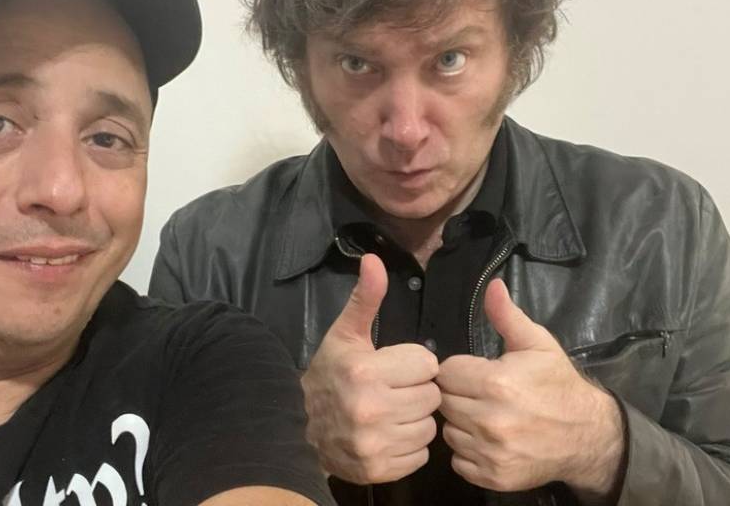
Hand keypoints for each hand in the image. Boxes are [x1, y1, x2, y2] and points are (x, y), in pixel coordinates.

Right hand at [301, 254, 441, 484]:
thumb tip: (374, 260)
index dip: (413, 363)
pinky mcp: (379, 470)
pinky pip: (420, 455)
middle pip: (431, 395)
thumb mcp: (345, 334)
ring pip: (429, 427)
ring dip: (415, 419)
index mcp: (365, 371)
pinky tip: (389, 434)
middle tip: (394, 389)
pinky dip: (409, 446)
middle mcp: (371, 409)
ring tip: (392, 411)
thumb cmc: (328, 374)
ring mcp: (375, 443)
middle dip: (417, 390)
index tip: (394, 366)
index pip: (426, 363)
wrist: (298, 428)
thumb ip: (366, 298)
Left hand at [436, 279, 623, 499]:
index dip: (459, 370)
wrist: (589, 436)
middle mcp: (489, 420)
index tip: (475, 372)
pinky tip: (488, 440)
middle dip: (458, 395)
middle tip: (480, 394)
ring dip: (461, 424)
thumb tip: (492, 285)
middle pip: (444, 401)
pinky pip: (459, 461)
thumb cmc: (558, 384)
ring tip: (485, 416)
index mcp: (496, 383)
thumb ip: (506, 315)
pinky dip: (468, 452)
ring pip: (448, 432)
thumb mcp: (537, 344)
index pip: (446, 372)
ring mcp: (491, 452)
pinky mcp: (493, 476)